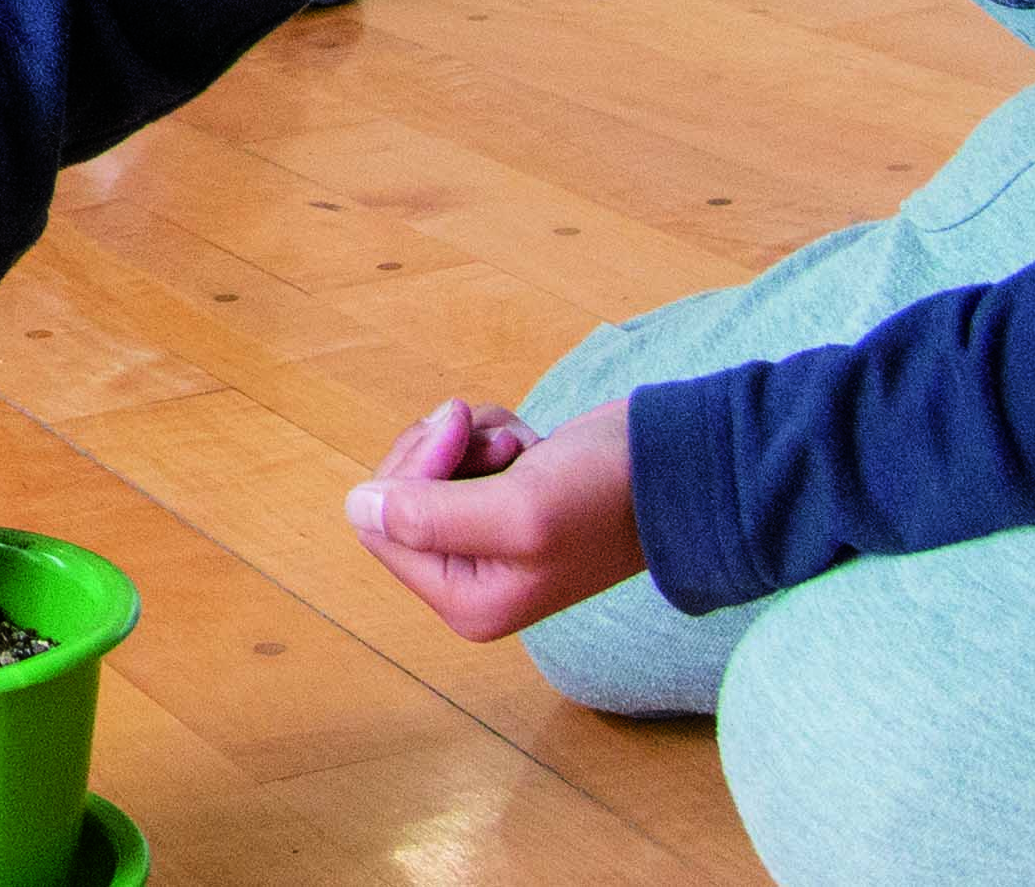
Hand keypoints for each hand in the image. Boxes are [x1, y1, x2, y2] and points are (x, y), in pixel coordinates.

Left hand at [345, 397, 640, 641]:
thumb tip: (356, 508)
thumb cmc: (605, 495)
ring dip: (467, 436)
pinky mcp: (503, 499)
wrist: (678, 466)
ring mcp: (486, 539)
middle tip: (496, 439)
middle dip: (438, 449)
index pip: (381, 527)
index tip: (458, 439)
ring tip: (522, 446)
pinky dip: (488, 432)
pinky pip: (459, 451)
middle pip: (397, 494)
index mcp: (466, 601)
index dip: (410, 472)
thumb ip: (430, 517)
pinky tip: (533, 443)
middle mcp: (470, 578)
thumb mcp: (517, 511)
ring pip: (427, 464)